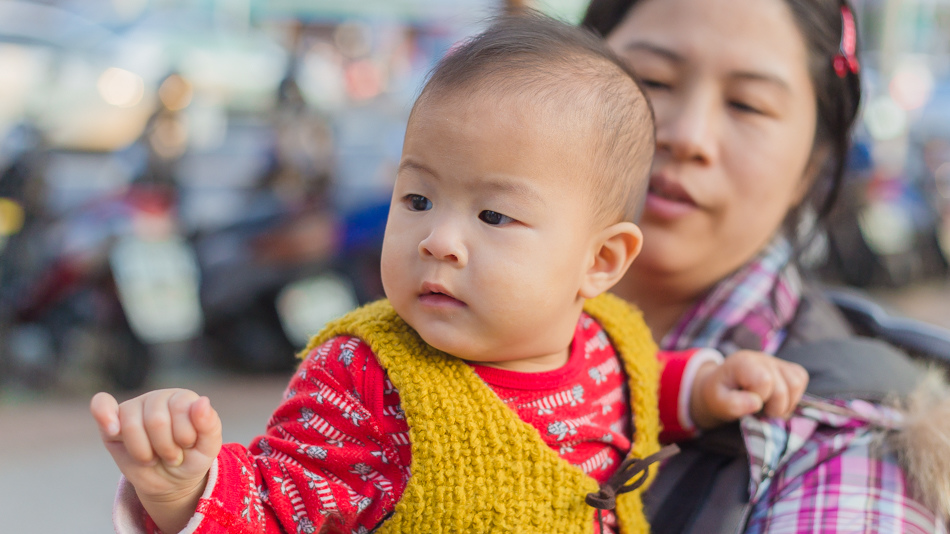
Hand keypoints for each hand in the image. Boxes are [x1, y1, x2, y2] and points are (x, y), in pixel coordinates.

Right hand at [90, 389, 221, 533]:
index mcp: (183, 398)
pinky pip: (101, 406)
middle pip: (156, 421)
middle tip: (172, 456)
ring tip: (154, 457)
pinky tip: (114, 430)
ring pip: (131, 425)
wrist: (171, 481)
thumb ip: (209, 425)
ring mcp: (134, 408)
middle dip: (165, 448)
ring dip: (144, 452)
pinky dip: (104, 414)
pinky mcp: (112, 423)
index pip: (180, 408)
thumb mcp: (208, 447)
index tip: (188, 445)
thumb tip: (202, 401)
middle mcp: (158, 398)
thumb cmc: (191, 459)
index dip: (184, 435)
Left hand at [689, 350, 807, 429]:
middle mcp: (762, 357)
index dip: (760, 399)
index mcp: (743, 362)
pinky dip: (792, 396)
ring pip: (797, 382)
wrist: (721, 388)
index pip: (765, 380)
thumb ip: (733, 404)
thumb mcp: (718, 403)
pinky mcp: (786, 367)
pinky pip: (801, 379)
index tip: (748, 404)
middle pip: (785, 386)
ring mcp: (776, 361)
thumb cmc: (720, 396)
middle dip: (774, 407)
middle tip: (759, 411)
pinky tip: (776, 401)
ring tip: (768, 407)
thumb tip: (756, 403)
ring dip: (786, 403)